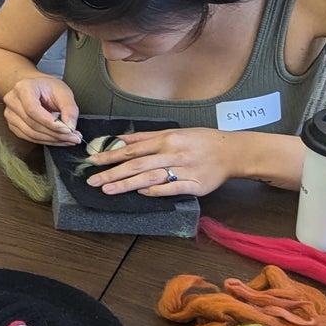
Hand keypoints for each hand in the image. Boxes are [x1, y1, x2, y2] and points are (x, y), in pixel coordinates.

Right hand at [3, 75, 81, 146]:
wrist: (36, 87)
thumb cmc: (48, 87)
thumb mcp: (63, 92)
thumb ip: (69, 109)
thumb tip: (70, 127)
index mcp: (23, 88)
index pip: (33, 110)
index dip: (50, 123)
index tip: (67, 130)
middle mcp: (13, 101)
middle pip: (32, 124)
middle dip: (55, 134)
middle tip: (74, 137)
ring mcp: (10, 114)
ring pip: (31, 134)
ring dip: (52, 140)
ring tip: (69, 139)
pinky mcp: (13, 125)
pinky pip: (29, 138)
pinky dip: (46, 141)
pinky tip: (58, 139)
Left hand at [86, 127, 231, 198]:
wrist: (232, 151)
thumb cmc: (201, 141)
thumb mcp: (173, 132)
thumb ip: (145, 138)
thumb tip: (119, 140)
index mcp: (166, 139)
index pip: (132, 148)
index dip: (111, 155)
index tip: (93, 161)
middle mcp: (172, 153)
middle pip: (137, 164)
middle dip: (112, 172)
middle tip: (92, 181)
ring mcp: (184, 169)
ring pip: (150, 177)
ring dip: (127, 184)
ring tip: (108, 190)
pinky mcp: (195, 184)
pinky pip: (172, 188)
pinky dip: (156, 191)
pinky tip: (141, 193)